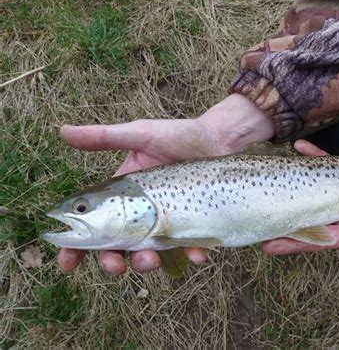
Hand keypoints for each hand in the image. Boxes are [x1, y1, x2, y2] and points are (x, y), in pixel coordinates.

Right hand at [57, 94, 273, 273]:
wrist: (220, 139)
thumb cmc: (179, 135)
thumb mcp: (141, 134)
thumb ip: (106, 137)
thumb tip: (63, 131)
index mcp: (123, 196)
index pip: (93, 224)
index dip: (76, 247)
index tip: (66, 263)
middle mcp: (142, 213)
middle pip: (118, 247)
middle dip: (111, 261)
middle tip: (114, 264)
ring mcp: (168, 222)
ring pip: (151, 253)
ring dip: (147, 263)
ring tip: (151, 259)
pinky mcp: (194, 225)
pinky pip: (191, 248)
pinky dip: (192, 254)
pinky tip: (197, 254)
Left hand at [262, 140, 338, 299]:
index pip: (314, 239)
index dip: (292, 242)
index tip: (266, 246)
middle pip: (304, 213)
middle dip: (281, 215)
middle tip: (255, 214)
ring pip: (311, 186)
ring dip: (290, 180)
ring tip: (266, 174)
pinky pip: (328, 163)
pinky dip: (315, 155)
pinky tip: (299, 147)